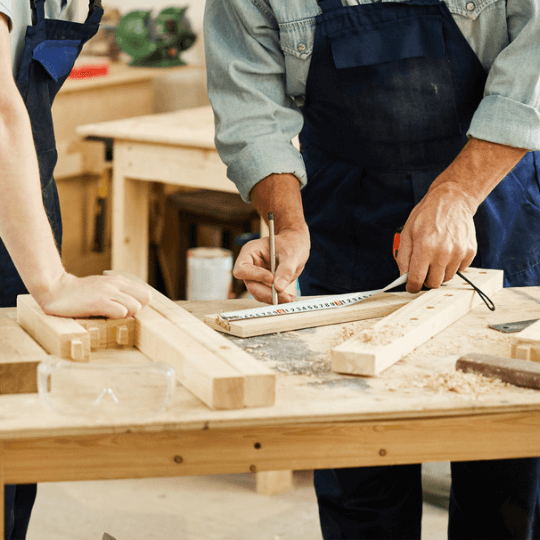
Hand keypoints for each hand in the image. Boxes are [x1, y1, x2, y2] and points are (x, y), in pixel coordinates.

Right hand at [34, 272, 151, 318]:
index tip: (128, 310)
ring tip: (111, 315)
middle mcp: (116, 284)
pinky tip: (103, 317)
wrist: (55, 289)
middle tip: (122, 314)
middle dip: (137, 310)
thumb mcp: (104, 287)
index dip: (140, 305)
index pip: (145, 293)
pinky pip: (120, 312)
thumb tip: (134, 306)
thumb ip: (119, 293)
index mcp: (119, 281)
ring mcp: (107, 292)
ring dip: (126, 315)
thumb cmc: (81, 292)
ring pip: (135, 307)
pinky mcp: (98, 302)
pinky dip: (116, 318)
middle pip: (145, 298)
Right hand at [234, 227, 309, 303]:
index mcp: (251, 252)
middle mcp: (251, 266)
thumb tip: (279, 287)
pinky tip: (290, 298)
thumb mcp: (291, 254)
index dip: (255, 275)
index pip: (242, 269)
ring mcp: (258, 277)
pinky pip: (269, 296)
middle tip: (284, 297)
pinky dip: (279, 299)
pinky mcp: (266, 284)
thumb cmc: (292, 243)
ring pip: (259, 294)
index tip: (272, 278)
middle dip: (267, 293)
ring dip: (274, 299)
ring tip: (290, 299)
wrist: (297, 245)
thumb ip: (286, 269)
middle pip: (251, 285)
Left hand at [396, 183, 476, 292]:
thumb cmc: (427, 215)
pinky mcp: (470, 252)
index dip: (412, 287)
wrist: (452, 200)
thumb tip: (404, 276)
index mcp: (425, 247)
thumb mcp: (407, 233)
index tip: (411, 286)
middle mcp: (443, 252)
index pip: (417, 280)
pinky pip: (459, 270)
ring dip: (439, 272)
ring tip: (436, 256)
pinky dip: (451, 265)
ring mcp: (459, 253)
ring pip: (447, 278)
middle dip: (426, 280)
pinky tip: (447, 251)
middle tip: (423, 269)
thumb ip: (403, 257)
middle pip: (434, 283)